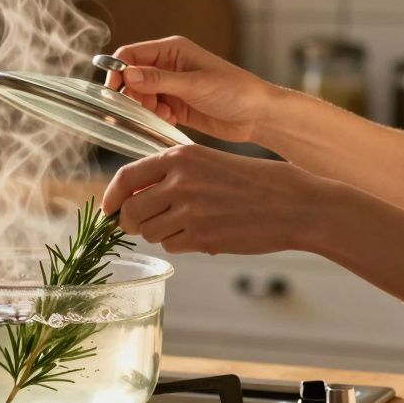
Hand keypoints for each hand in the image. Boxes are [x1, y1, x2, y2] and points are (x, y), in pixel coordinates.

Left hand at [101, 144, 333, 255]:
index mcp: (181, 156)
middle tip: (141, 225)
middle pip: (131, 211)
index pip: (126, 177)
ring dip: (158, 233)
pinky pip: (172, 245)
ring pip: (150, 232)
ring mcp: (190, 211)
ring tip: (183, 225)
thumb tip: (136, 195)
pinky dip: (179, 243)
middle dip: (131, 222)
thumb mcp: (210, 163)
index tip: (109, 209)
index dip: (112, 197)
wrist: (295, 204)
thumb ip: (174, 174)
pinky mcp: (202, 236)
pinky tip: (201, 234)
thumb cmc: (257, 182)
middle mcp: (180, 181)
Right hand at [103, 36, 277, 142]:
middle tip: (145, 107)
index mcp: (172, 50)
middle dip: (133, 94)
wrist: (258, 116)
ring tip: (163, 114)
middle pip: (132, 77)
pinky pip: (153, 110)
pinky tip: (170, 119)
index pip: (131, 54)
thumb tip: (128, 74)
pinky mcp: (176, 105)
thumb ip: (159, 80)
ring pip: (141, 95)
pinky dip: (155, 116)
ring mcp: (172, 86)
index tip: (113, 91)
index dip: (118, 70)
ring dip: (144, 107)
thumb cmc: (235, 91)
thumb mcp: (195, 85)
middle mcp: (168, 66)